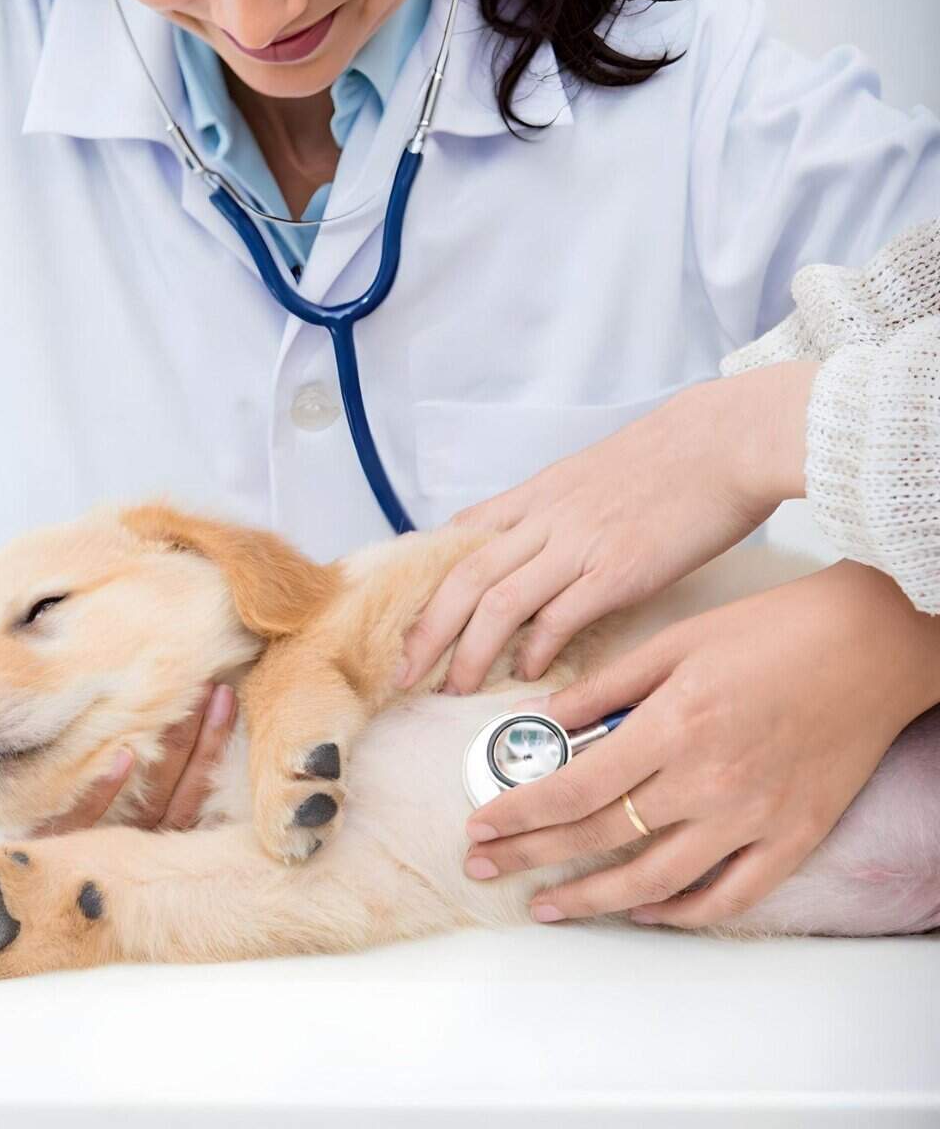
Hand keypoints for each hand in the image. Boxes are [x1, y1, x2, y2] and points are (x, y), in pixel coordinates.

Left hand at [30, 682, 236, 834]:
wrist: (21, 885)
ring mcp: (106, 847)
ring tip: (181, 704)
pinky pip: (88, 817)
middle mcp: (141, 843)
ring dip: (171, 751)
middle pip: (183, 789)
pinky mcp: (63, 844)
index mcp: (159, 836)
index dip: (214, 744)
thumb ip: (152, 781)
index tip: (225, 695)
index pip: (199, 788)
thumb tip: (178, 716)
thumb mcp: (121, 815)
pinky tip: (122, 755)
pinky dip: (106, 789)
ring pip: (149, 800)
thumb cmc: (79, 835)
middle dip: (203, 737)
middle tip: (214, 687)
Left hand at [398, 361, 818, 692]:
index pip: (461, 537)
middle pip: (463, 577)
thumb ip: (559, 510)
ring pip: (498, 602)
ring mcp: (579, 544)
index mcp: (538, 493)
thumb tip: (539, 547)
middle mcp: (546, 518)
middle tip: (403, 672)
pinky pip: (560, 616)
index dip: (428, 582)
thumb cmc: (671, 458)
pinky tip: (528, 676)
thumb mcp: (595, 473)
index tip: (407, 619)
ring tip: (454, 689)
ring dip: (469, 652)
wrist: (724, 439)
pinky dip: (536, 650)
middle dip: (426, 630)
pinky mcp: (618, 570)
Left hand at [461, 561, 939, 927]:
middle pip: (600, 835)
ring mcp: (754, 817)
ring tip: (546, 905)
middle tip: (485, 868)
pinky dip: (681, 913)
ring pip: (655, 882)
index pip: (575, 786)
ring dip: (591, 899)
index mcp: (674, 724)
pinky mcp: (793, 838)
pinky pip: (728, 897)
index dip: (519, 812)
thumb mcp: (676, 641)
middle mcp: (709, 780)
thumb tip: (542, 718)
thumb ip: (605, 686)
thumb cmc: (773, 630)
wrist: (870, 644)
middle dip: (531, 856)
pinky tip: (642, 911)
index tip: (480, 825)